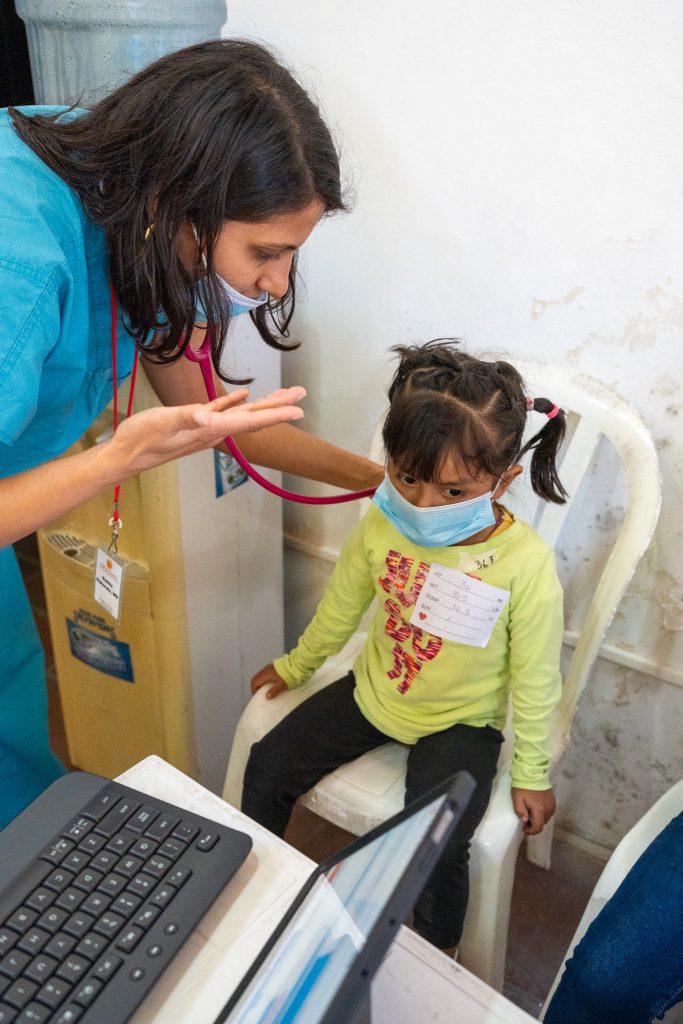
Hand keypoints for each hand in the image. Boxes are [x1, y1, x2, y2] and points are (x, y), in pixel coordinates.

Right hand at [109, 386, 305, 479]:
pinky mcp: (194, 422)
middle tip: (302, 393)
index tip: (299, 410)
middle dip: (280, 406)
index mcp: (211, 429)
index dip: (276, 414)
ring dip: (264, 404)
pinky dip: (236, 403)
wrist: (125, 455)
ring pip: (243, 414)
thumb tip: (206, 416)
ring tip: (284, 394)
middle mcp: (214, 430)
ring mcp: (205, 427)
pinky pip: (223, 411)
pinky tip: (244, 395)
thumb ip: (185, 418)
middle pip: (254, 417)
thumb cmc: (142, 439)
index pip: (251, 421)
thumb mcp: (162, 422)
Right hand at [251, 663, 287, 699]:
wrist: (296, 664)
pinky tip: (272, 683)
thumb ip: (274, 691)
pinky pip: (266, 673)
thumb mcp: (281, 685)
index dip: (253, 689)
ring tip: (266, 689)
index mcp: (265, 674)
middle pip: (256, 678)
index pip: (254, 682)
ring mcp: (270, 667)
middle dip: (256, 686)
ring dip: (261, 682)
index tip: (256, 695)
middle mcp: (266, 670)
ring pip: (261, 675)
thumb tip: (267, 696)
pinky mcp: (274, 666)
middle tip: (259, 693)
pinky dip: (266, 679)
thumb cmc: (289, 673)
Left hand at [511, 787, 555, 835]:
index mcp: (540, 810)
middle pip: (542, 823)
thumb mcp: (517, 798)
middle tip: (525, 820)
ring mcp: (552, 804)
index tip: (524, 829)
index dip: (531, 831)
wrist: (532, 772)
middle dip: (534, 824)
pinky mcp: (553, 800)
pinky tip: (536, 807)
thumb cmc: (523, 786)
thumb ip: (520, 811)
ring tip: (530, 813)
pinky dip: (543, 813)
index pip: (538, 827)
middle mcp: (548, 809)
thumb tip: (525, 821)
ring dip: (539, 818)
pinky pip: (549, 811)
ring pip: (546, 818)